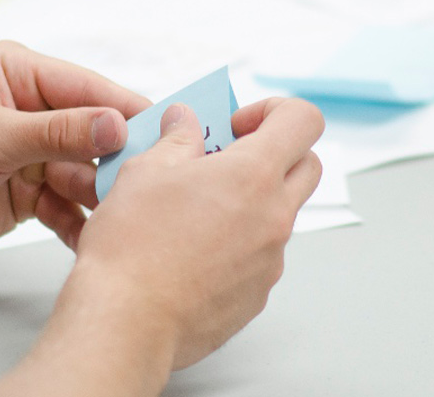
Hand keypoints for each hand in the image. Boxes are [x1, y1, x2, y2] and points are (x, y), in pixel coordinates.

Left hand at [0, 41, 152, 259]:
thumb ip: (58, 132)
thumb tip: (117, 125)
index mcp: (21, 74)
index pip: (91, 90)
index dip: (129, 113)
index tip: (167, 137)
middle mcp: (33, 109)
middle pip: (97, 135)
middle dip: (119, 163)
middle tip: (145, 188)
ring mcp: (33, 153)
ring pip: (88, 174)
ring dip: (101, 198)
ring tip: (120, 219)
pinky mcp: (31, 192)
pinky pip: (70, 206)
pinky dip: (80, 224)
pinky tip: (94, 240)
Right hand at [69, 98, 322, 368]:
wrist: (126, 321)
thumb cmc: (132, 247)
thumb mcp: (144, 171)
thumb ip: (176, 139)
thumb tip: (185, 121)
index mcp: (253, 175)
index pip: (303, 121)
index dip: (274, 111)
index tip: (237, 125)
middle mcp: (274, 217)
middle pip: (307, 167)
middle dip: (275, 154)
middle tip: (226, 161)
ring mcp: (270, 260)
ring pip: (280, 215)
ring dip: (251, 203)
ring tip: (195, 212)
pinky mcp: (257, 295)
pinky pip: (260, 257)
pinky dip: (236, 245)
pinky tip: (191, 254)